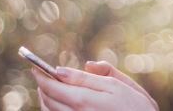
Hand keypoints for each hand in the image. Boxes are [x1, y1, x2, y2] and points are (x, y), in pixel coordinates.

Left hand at [32, 63, 158, 110]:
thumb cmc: (136, 107)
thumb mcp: (120, 85)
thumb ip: (96, 75)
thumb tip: (77, 66)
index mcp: (86, 100)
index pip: (54, 86)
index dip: (42, 75)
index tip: (36, 67)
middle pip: (48, 100)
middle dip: (43, 86)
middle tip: (42, 75)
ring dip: (46, 98)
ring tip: (50, 88)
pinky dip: (53, 110)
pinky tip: (60, 103)